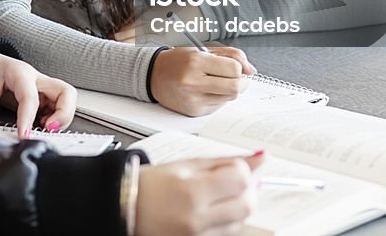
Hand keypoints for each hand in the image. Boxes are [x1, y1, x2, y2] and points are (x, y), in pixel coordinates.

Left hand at [0, 47, 75, 138]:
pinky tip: (41, 126)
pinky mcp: (43, 97)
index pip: (30, 97)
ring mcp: (42, 87)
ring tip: (43, 129)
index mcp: (20, 73)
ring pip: (66, 100)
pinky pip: (58, 108)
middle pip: (66, 92)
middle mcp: (37, 79)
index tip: (23, 135)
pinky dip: (56, 119)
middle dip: (63, 114)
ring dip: (62, 118)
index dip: (28, 118)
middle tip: (47, 129)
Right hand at [135, 153, 263, 235]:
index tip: (232, 167)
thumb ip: (224, 162)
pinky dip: (227, 219)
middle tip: (233, 181)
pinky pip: (227, 233)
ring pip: (241, 221)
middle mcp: (197, 218)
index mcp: (191, 192)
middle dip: (247, 190)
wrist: (124, 209)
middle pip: (247, 205)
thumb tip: (261, 158)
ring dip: (238, 205)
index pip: (240, 180)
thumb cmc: (150, 185)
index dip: (242, 170)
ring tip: (217, 194)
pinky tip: (211, 208)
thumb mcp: (185, 165)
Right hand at [150, 47, 254, 115]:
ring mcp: (193, 99)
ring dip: (230, 90)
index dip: (240, 69)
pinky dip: (218, 98)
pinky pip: (218, 106)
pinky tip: (207, 91)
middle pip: (235, 88)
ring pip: (229, 98)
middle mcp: (193, 81)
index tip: (237, 68)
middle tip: (238, 78)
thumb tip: (252, 70)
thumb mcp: (203, 50)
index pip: (234, 69)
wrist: (153, 75)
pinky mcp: (194, 111)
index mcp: (196, 61)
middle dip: (242, 82)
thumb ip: (231, 55)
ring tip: (218, 82)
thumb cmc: (179, 61)